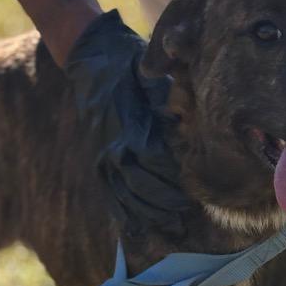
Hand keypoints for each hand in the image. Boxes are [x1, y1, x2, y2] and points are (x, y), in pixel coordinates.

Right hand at [65, 10, 194, 235]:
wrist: (93, 58)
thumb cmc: (129, 66)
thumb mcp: (151, 78)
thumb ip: (166, 101)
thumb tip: (182, 119)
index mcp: (130, 127)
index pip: (155, 161)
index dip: (173, 179)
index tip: (193, 191)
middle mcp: (114, 146)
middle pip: (142, 185)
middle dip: (165, 204)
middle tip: (185, 218)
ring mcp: (104, 155)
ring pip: (126, 194)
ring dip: (148, 213)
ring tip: (170, 227)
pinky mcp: (100, 158)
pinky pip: (111, 192)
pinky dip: (124, 211)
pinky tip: (136, 227)